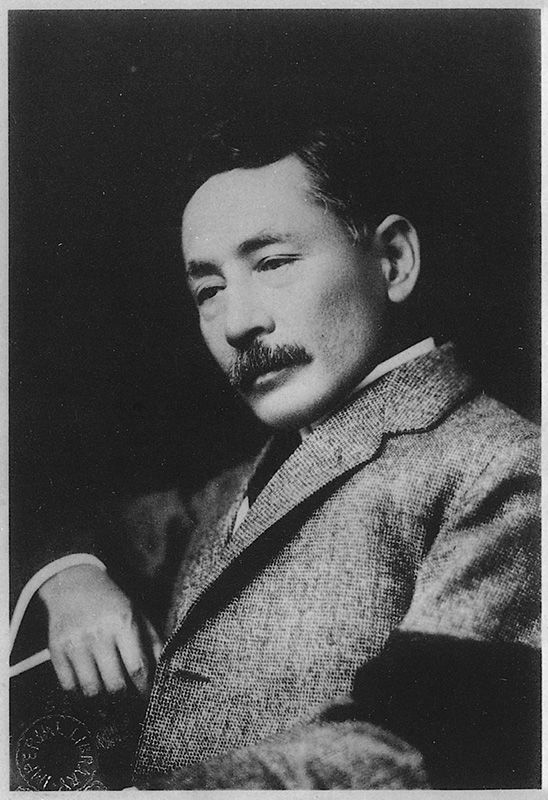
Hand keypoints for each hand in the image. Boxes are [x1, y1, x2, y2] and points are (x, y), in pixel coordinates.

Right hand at [38, 564, 162, 696]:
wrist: (74, 583)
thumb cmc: (112, 602)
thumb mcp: (138, 613)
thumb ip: (153, 642)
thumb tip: (164, 672)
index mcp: (122, 623)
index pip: (137, 667)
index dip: (145, 689)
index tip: (148, 698)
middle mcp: (98, 634)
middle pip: (115, 685)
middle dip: (125, 700)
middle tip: (129, 702)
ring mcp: (75, 644)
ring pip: (91, 691)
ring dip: (103, 701)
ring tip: (110, 699)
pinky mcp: (56, 651)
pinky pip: (68, 687)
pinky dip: (80, 696)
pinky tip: (90, 691)